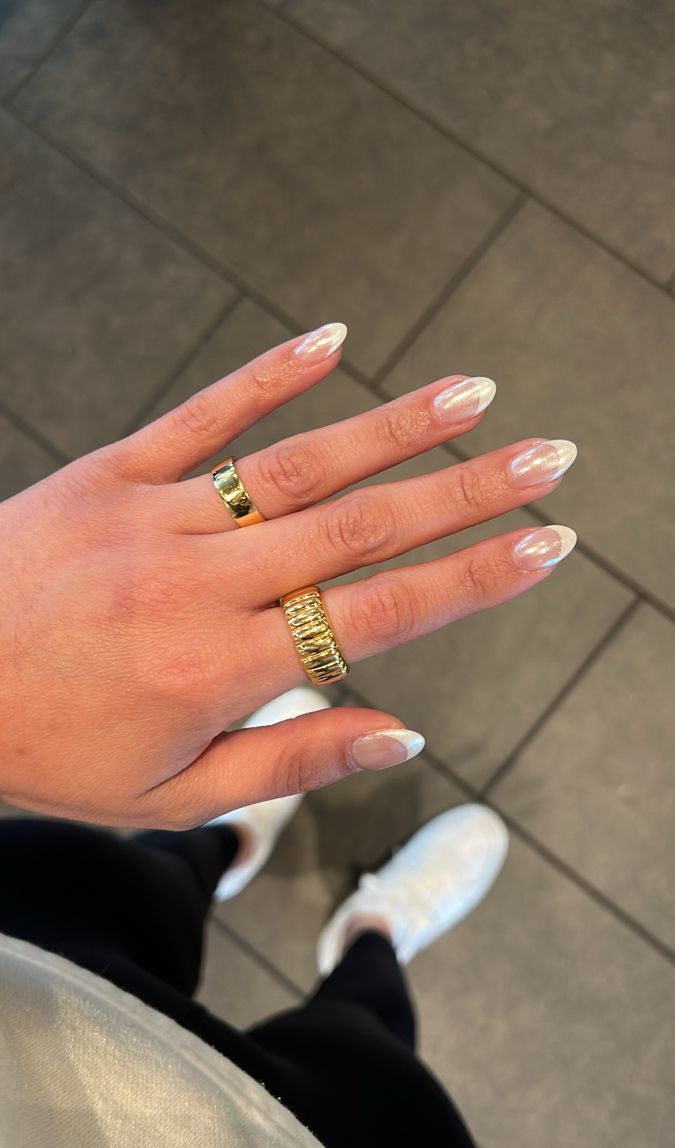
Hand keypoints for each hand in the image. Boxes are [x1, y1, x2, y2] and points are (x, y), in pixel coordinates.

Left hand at [0, 323, 575, 828]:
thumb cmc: (46, 747)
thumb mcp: (168, 795)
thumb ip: (290, 765)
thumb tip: (399, 733)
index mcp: (221, 669)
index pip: (377, 615)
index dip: (472, 580)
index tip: (544, 546)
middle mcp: (202, 584)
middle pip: (360, 528)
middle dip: (467, 493)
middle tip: (549, 458)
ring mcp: (157, 517)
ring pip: (298, 465)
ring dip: (394, 427)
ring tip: (475, 396)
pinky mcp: (111, 472)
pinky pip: (202, 415)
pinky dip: (269, 374)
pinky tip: (334, 339)